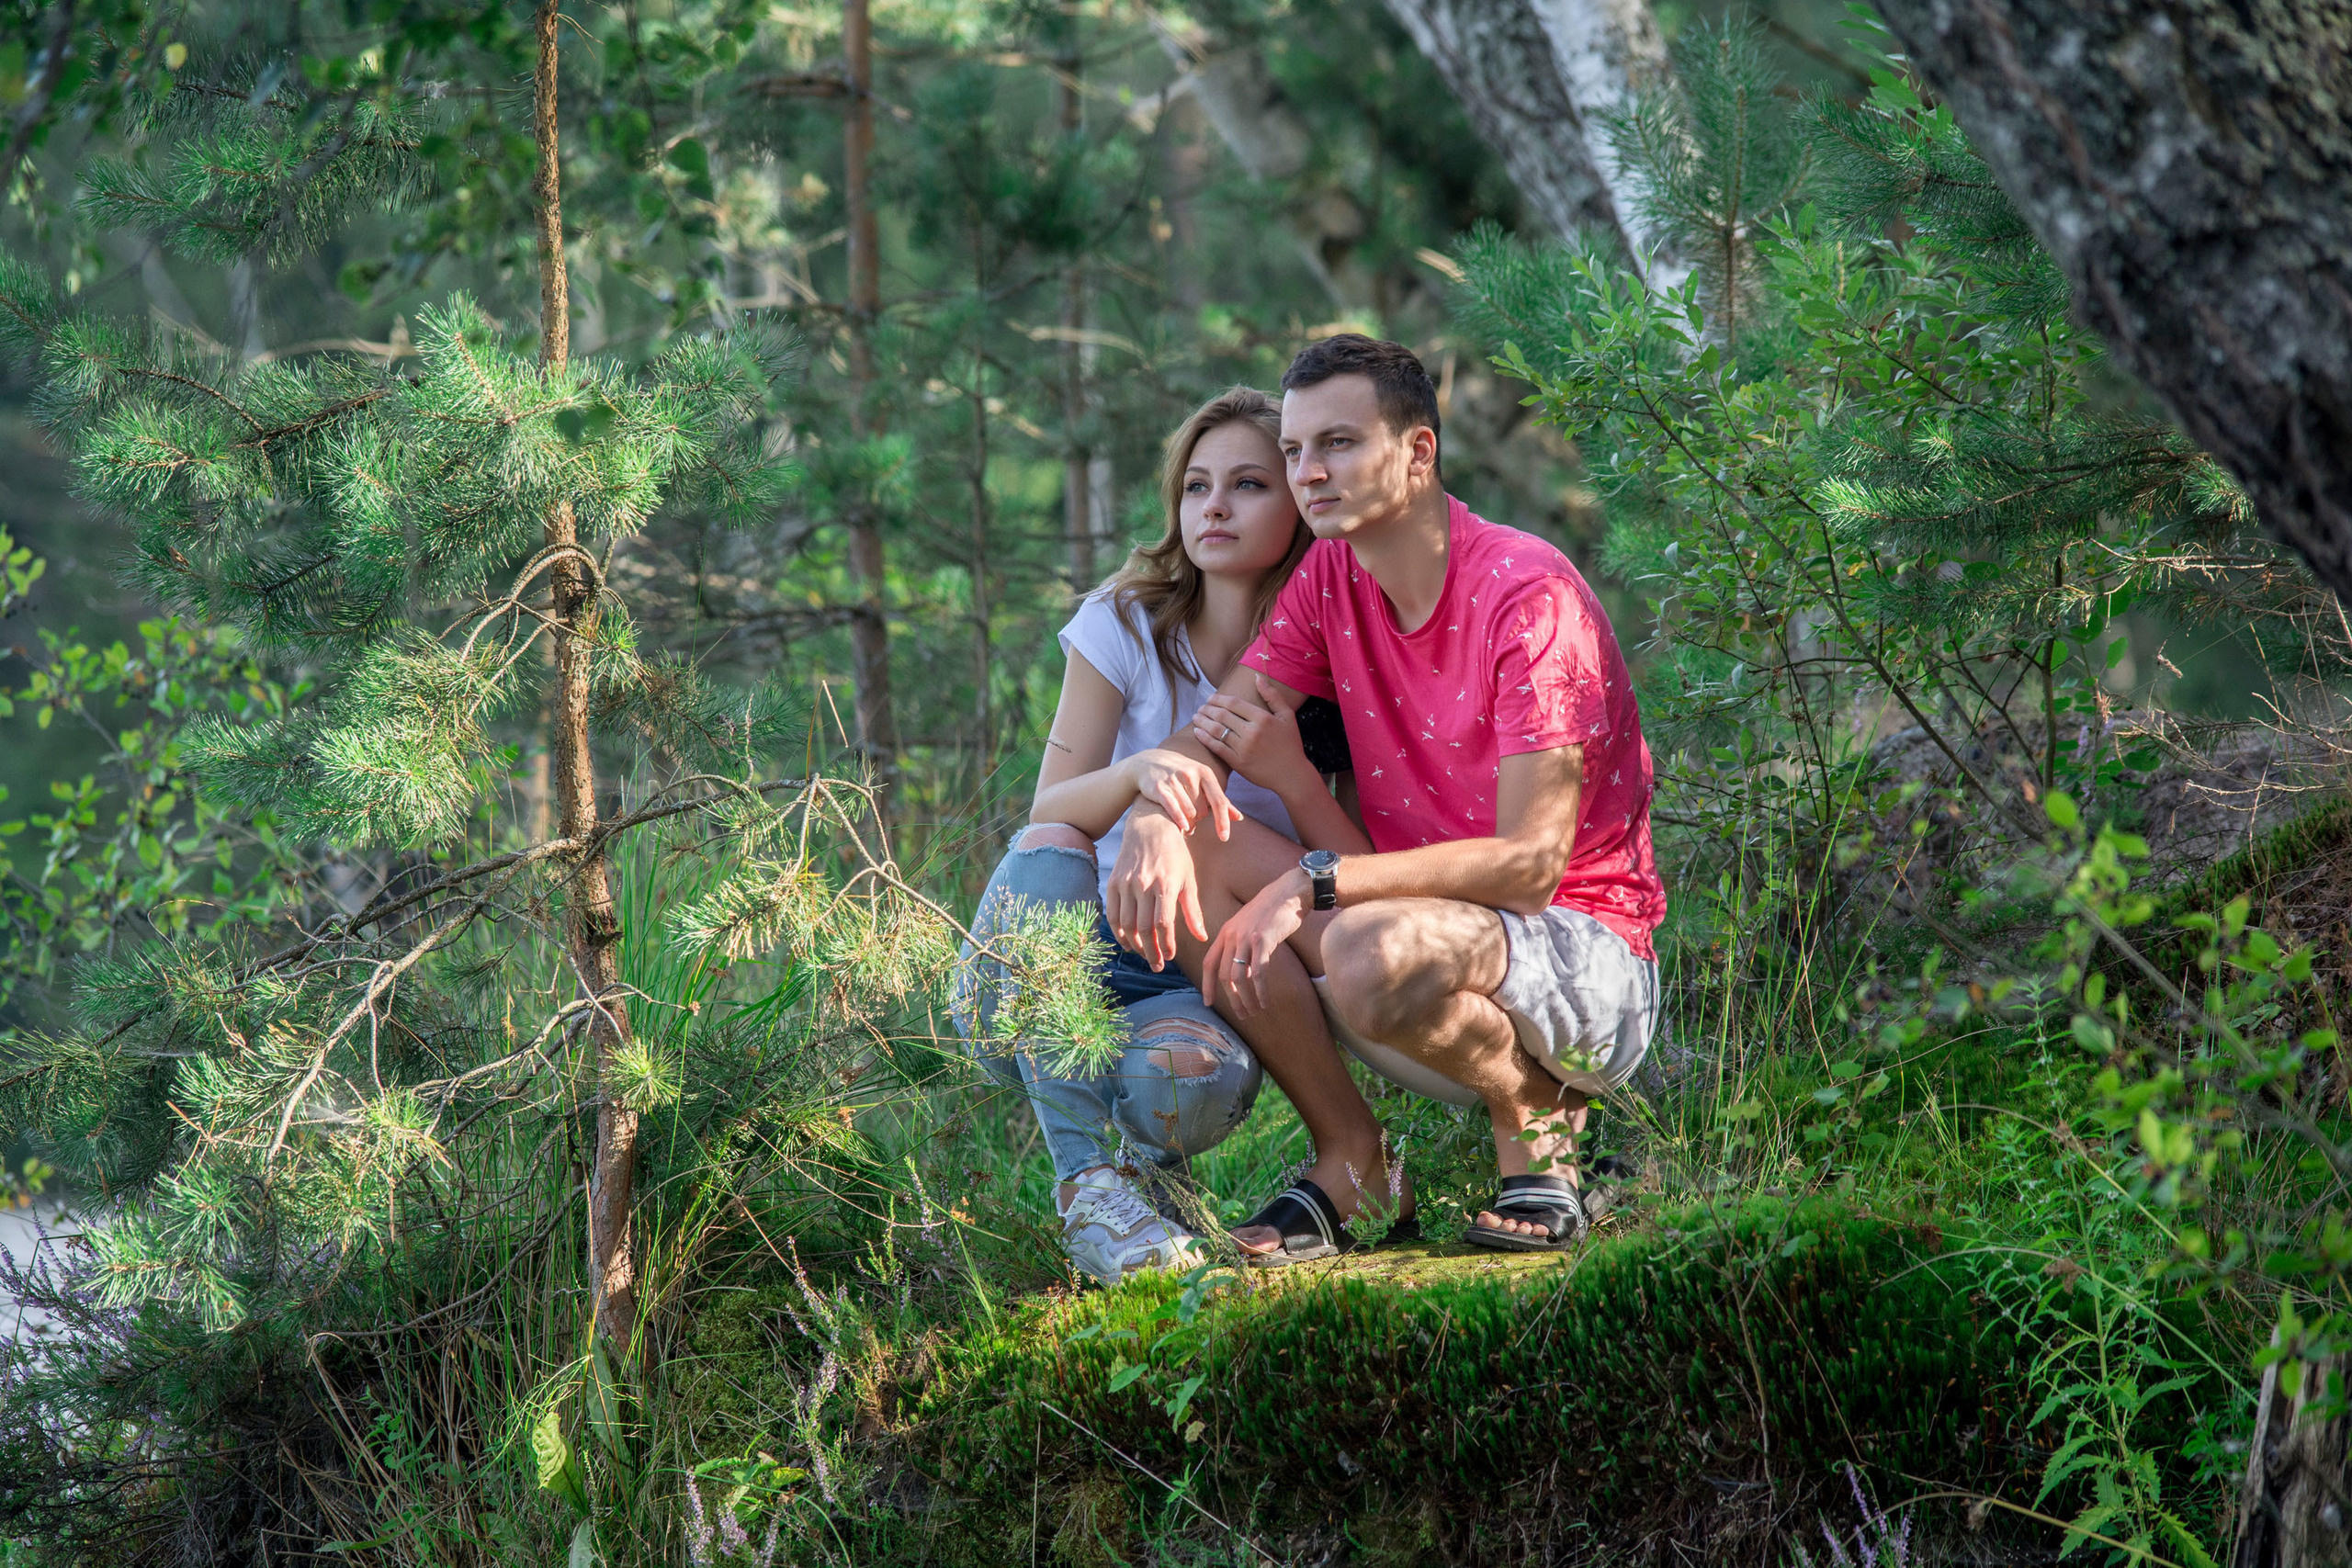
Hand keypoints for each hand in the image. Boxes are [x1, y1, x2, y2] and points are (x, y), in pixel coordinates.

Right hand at [1105, 812, 1205, 970]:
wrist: (1150, 826)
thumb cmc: (1175, 854)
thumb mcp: (1188, 879)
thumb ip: (1193, 911)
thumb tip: (1202, 937)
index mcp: (1165, 884)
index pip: (1164, 924)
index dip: (1166, 945)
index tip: (1170, 957)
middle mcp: (1143, 884)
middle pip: (1143, 929)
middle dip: (1151, 952)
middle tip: (1158, 965)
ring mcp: (1126, 883)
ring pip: (1126, 924)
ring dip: (1135, 945)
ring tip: (1144, 954)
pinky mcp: (1114, 882)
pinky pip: (1112, 913)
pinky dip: (1118, 931)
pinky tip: (1127, 941)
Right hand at [1121, 748, 1236, 839]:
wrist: (1149, 762)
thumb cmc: (1182, 776)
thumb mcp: (1202, 782)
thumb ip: (1220, 800)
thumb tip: (1239, 818)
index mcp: (1205, 773)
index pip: (1219, 801)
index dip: (1223, 820)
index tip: (1224, 838)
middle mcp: (1191, 775)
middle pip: (1202, 810)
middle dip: (1199, 819)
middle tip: (1192, 817)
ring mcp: (1174, 780)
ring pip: (1189, 812)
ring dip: (1189, 822)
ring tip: (1185, 822)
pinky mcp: (1159, 787)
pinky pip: (1173, 808)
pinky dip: (1179, 819)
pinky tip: (1183, 827)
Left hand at [1193, 675, 1317, 796]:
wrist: (1291, 775)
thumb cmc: (1290, 744)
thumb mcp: (1287, 716)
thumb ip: (1272, 695)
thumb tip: (1257, 677)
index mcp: (1263, 718)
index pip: (1233, 703)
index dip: (1218, 698)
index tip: (1211, 697)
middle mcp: (1251, 732)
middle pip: (1222, 715)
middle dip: (1207, 709)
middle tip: (1201, 707)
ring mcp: (1243, 748)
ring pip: (1216, 730)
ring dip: (1202, 721)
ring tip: (1196, 716)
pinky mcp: (1238, 763)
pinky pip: (1217, 747)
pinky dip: (1204, 738)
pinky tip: (1197, 732)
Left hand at [1201, 868, 1307, 1018]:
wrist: (1290, 891)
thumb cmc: (1273, 910)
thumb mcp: (1249, 924)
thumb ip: (1241, 943)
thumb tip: (1241, 969)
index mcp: (1226, 932)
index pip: (1209, 963)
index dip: (1207, 985)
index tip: (1208, 1003)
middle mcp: (1232, 935)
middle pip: (1223, 975)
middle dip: (1231, 999)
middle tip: (1241, 1014)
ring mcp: (1246, 938)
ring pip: (1238, 977)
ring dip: (1245, 999)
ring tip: (1253, 1011)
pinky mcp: (1263, 940)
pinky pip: (1258, 973)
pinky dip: (1260, 991)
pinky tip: (1265, 1002)